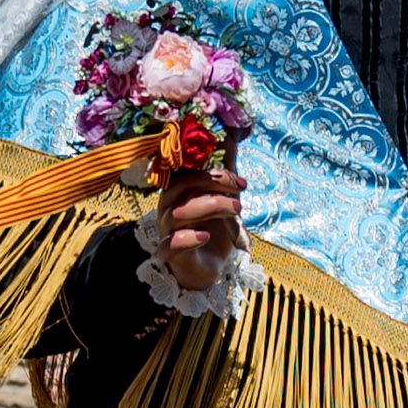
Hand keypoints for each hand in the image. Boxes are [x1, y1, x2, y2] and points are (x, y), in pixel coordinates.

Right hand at [157, 164, 246, 293]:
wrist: (207, 270)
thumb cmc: (212, 232)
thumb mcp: (224, 201)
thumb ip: (225, 176)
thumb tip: (232, 138)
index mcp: (178, 193)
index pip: (189, 172)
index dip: (214, 173)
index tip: (241, 183)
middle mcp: (168, 208)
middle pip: (182, 187)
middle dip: (213, 185)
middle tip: (239, 194)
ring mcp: (166, 231)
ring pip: (178, 212)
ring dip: (210, 207)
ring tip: (236, 210)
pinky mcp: (169, 254)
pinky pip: (172, 243)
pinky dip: (188, 238)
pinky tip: (205, 235)